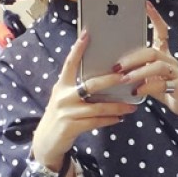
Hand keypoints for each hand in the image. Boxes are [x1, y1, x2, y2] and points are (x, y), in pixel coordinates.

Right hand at [31, 29, 138, 166]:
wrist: (46, 142)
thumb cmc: (61, 116)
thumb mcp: (65, 99)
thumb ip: (79, 90)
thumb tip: (105, 81)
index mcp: (61, 86)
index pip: (69, 64)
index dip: (78, 49)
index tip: (87, 34)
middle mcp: (63, 96)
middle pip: (91, 85)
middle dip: (111, 80)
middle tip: (127, 76)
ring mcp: (67, 112)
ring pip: (98, 107)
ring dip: (117, 106)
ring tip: (131, 106)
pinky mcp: (71, 126)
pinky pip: (95, 121)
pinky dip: (109, 120)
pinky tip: (120, 118)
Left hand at [116, 2, 177, 115]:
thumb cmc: (164, 86)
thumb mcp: (149, 75)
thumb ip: (137, 69)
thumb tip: (114, 66)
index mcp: (163, 54)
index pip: (161, 31)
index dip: (155, 17)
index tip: (146, 4)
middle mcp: (170, 60)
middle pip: (152, 51)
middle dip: (132, 58)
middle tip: (117, 66)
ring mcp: (175, 73)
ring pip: (157, 66)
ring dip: (138, 72)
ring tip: (124, 79)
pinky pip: (161, 84)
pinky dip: (147, 87)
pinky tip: (137, 91)